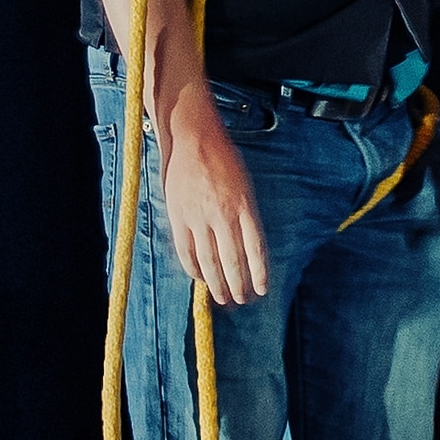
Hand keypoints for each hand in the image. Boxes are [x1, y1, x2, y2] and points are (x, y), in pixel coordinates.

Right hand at [159, 95, 270, 304]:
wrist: (194, 138)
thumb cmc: (224, 160)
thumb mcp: (245, 186)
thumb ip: (246, 217)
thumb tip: (248, 251)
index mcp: (244, 206)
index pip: (255, 250)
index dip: (259, 274)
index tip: (261, 290)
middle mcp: (223, 215)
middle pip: (233, 261)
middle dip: (238, 286)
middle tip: (242, 300)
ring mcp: (199, 216)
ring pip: (209, 261)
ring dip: (217, 284)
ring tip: (223, 298)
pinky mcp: (179, 216)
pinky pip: (186, 251)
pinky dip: (194, 268)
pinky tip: (200, 278)